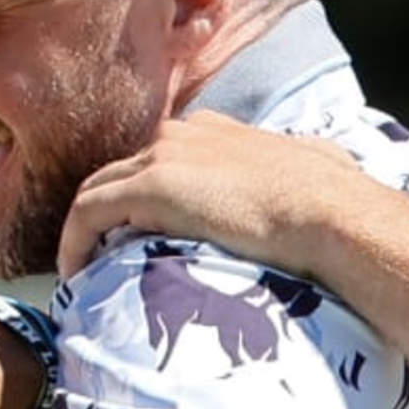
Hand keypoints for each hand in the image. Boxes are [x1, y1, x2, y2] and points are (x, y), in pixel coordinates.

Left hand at [57, 114, 371, 277]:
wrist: (329, 214)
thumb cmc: (334, 203)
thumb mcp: (318, 170)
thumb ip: (307, 167)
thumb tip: (330, 170)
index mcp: (215, 132)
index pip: (158, 159)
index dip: (141, 196)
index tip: (137, 235)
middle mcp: (182, 135)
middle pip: (119, 172)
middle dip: (104, 213)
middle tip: (98, 257)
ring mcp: (164, 157)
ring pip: (96, 191)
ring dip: (83, 231)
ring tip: (82, 273)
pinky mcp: (150, 187)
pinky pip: (88, 213)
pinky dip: (74, 242)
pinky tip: (75, 275)